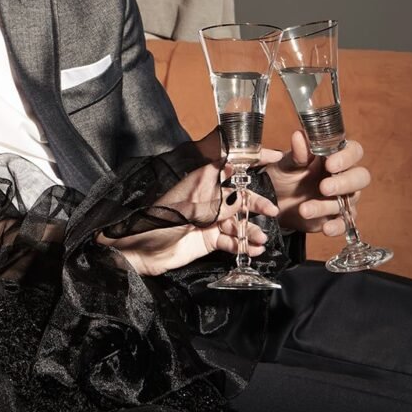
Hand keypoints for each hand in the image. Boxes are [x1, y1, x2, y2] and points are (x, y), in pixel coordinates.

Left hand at [100, 164, 278, 276]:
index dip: (247, 163)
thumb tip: (241, 196)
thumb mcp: (188, 211)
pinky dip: (242, 245)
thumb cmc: (157, 224)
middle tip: (272, 212)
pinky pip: (231, 240)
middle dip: (255, 204)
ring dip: (250, 230)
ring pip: (237, 221)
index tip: (271, 159)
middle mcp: (208, 199)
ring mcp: (209, 220)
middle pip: (238, 197)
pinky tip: (254, 250)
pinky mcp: (208, 239)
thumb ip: (216, 205)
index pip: (226, 167)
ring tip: (260, 240)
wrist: (139, 252)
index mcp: (199, 183)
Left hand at [264, 132, 369, 235]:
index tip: (330, 164)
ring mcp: (343, 198)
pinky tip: (326, 228)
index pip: (354, 151)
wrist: (274, 201)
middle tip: (324, 187)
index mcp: (334, 157)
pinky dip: (337, 227)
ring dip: (328, 206)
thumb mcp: (286, 163)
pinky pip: (345, 223)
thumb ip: (297, 153)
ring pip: (350, 202)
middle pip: (360, 177)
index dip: (347, 157)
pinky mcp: (337, 217)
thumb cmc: (284, 175)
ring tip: (304, 209)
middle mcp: (343, 176)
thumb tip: (299, 136)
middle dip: (344, 183)